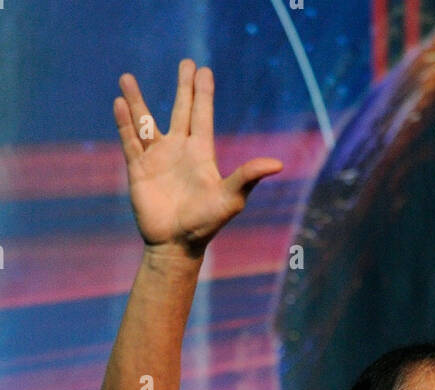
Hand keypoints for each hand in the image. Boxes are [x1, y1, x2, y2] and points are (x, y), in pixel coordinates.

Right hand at [113, 58, 282, 255]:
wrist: (177, 245)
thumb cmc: (206, 224)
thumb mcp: (231, 199)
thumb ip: (248, 177)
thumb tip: (278, 164)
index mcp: (200, 153)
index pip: (201, 115)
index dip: (202, 93)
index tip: (203, 70)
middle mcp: (178, 150)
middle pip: (180, 111)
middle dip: (183, 88)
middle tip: (186, 63)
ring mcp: (157, 158)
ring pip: (145, 122)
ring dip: (137, 101)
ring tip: (127, 78)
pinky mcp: (138, 169)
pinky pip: (130, 141)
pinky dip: (123, 122)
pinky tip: (119, 104)